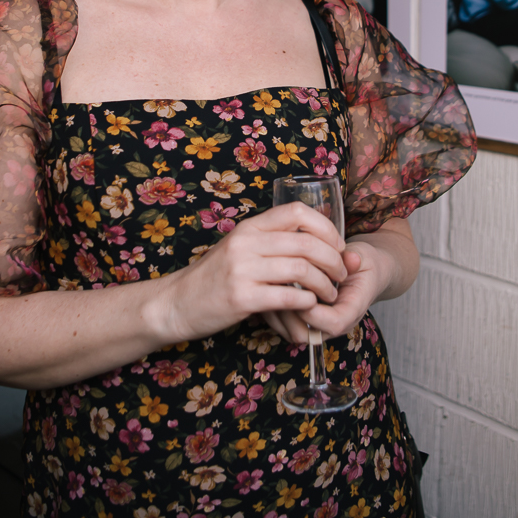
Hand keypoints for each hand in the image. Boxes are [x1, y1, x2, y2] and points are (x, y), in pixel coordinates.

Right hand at [156, 202, 347, 344]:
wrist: (176, 302)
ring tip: (329, 294)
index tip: (337, 246)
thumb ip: (272, 243)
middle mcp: (246, 243)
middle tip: (342, 275)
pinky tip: (309, 306)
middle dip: (334, 261)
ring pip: (301, 271)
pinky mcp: (241, 298)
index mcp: (249, 227)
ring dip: (325, 285)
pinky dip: (306, 302)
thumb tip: (317, 242)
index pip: (297, 212)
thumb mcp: (240, 249)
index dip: (326, 227)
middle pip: (307, 244)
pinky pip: (288, 297)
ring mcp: (242, 270)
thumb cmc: (214, 277)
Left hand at [262, 240, 392, 344]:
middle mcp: (331, 324)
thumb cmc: (362, 266)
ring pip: (287, 331)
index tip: (300, 287)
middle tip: (274, 287)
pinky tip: (266, 287)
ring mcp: (314, 325)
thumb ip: (356, 259)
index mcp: (351, 312)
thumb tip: (352, 259)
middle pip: (304, 333)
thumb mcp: (364, 257)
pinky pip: (280, 324)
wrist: (363, 273)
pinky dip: (270, 308)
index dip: (313, 308)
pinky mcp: (300, 321)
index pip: (333, 323)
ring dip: (275, 310)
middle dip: (287, 311)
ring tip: (267, 286)